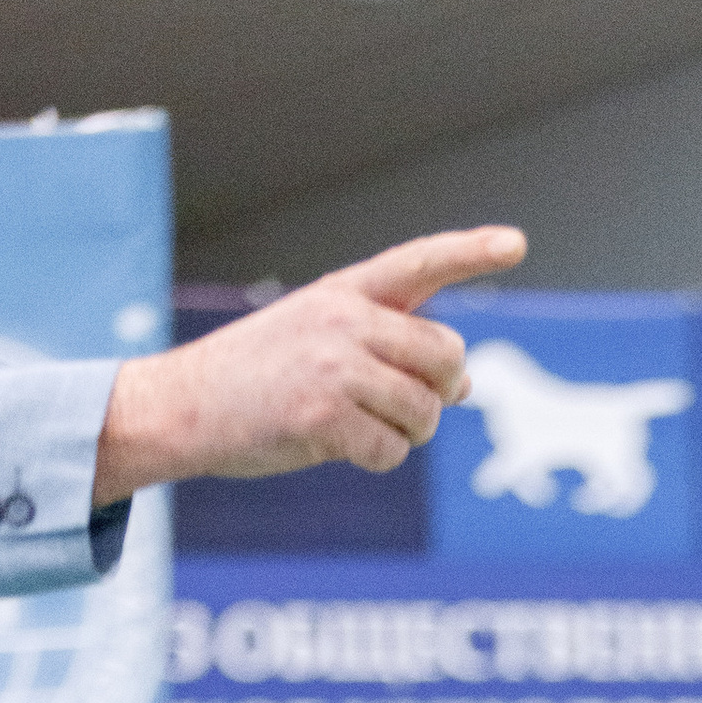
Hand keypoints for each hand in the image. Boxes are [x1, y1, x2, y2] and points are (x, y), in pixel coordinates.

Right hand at [93, 230, 526, 497]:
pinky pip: (392, 452)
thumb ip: (391, 352)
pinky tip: (336, 446)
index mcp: (344, 293)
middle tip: (398, 406)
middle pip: (446, 358)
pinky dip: (376, 459)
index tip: (517, 243)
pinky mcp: (324, 416)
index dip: (470, 252)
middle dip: (438, 392)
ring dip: (407, 434)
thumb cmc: (261, 380)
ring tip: (358, 426)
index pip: (418, 264)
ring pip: (426, 413)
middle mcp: (344, 319)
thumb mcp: (323, 345)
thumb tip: (467, 385)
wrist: (184, 406)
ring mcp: (334, 366)